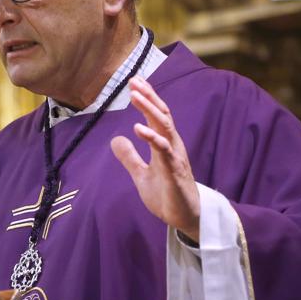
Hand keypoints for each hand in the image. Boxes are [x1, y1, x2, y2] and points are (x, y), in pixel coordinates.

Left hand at [111, 77, 200, 241]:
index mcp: (165, 145)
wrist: (185, 218)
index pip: (156, 115)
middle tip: (134, 81)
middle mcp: (172, 146)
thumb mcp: (141, 175)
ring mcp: (175, 157)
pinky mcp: (175, 171)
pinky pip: (164, 150)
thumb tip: (116, 140)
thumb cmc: (167, 195)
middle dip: (148, 97)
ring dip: (149, 110)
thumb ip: (130, 157)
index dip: (147, 98)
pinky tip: (138, 128)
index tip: (135, 81)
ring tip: (135, 96)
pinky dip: (152, 138)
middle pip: (162, 115)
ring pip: (164, 127)